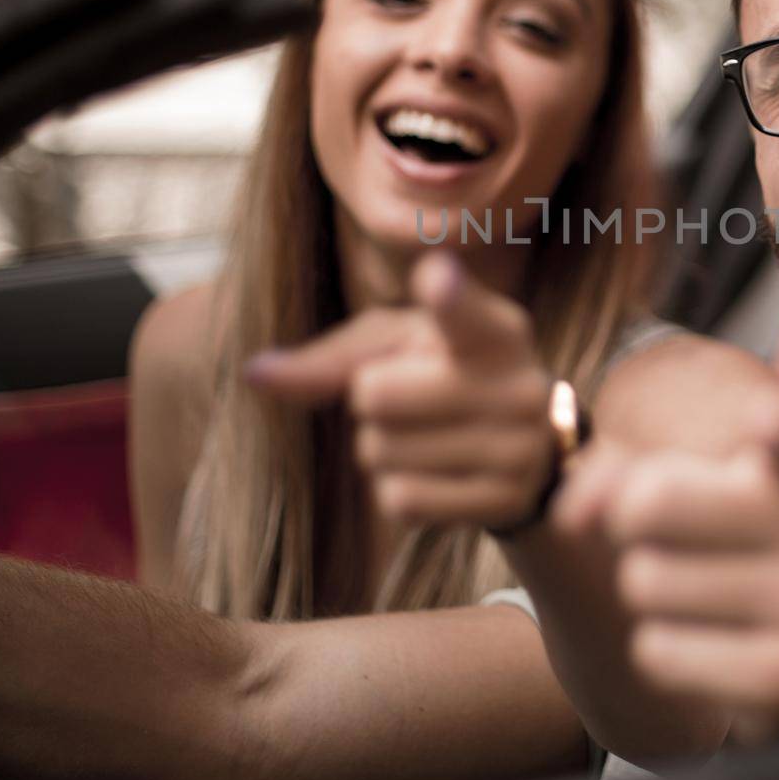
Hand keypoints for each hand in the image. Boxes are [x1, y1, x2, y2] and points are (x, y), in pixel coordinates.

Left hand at [246, 253, 558, 531]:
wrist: (526, 452)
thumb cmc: (441, 377)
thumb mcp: (396, 350)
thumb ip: (330, 358)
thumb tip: (253, 373)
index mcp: (495, 329)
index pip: (463, 312)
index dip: (446, 295)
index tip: (434, 278)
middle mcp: (521, 384)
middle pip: (375, 395)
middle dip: (369, 399)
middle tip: (411, 398)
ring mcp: (520, 447)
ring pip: (381, 452)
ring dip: (379, 449)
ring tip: (425, 436)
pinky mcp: (506, 501)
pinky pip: (401, 500)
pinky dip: (394, 489)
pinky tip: (434, 474)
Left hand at [574, 410, 778, 743]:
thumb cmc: (752, 555)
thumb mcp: (714, 496)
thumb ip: (630, 477)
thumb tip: (569, 516)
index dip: (776, 430)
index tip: (764, 422)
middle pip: (649, 504)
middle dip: (631, 526)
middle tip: (674, 544)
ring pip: (644, 582)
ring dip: (647, 592)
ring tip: (702, 599)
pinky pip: (657, 652)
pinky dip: (660, 650)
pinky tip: (710, 648)